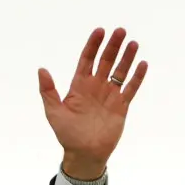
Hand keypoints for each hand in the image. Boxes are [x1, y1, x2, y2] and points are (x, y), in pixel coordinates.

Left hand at [38, 27, 148, 179]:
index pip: (87, 59)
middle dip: (113, 46)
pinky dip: (137, 77)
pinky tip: (142, 64)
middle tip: (120, 31)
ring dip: (126, 57)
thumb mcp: (54, 112)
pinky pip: (131, 88)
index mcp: (80, 85)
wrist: (84, 154)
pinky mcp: (121, 106)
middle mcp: (96, 87)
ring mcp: (109, 95)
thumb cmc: (67, 134)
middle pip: (106, 61)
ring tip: (133, 43)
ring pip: (120, 71)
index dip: (93, 45)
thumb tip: (42, 69)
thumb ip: (48, 91)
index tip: (100, 31)